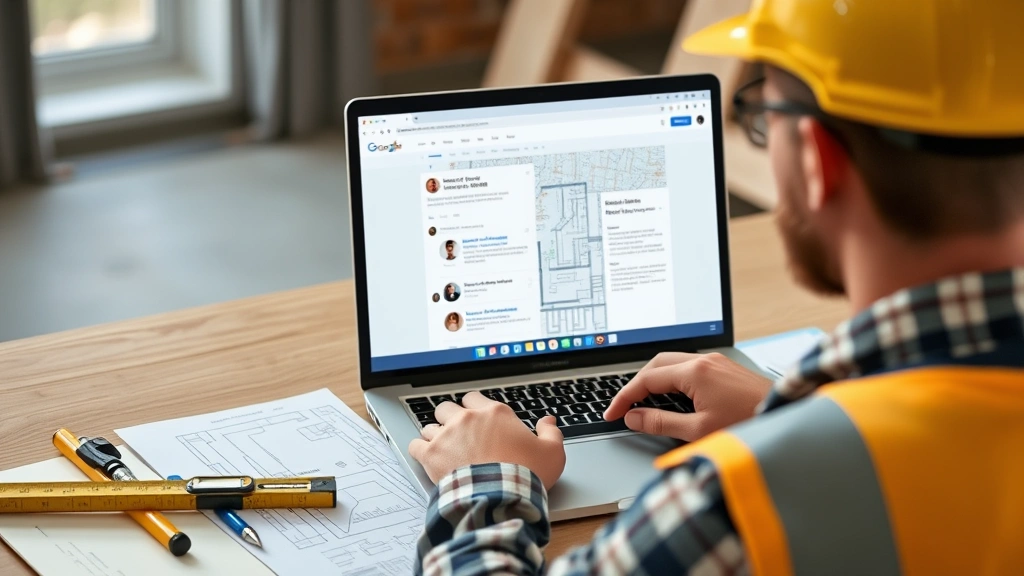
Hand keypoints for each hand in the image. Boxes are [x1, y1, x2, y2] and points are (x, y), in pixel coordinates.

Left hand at [408, 391, 565, 489]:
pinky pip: (416, 444)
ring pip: (430, 426)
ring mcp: (447, 435)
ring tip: (443, 450)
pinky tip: (426, 457)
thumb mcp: (552, 453)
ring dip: (435, 436)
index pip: (472, 398)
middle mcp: (467, 419)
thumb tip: (548, 421)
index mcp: (494, 413)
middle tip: (456, 435)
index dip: (472, 409)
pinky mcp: (431, 454)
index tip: (475, 420)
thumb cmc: (526, 475)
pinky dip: (419, 450)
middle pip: (447, 408)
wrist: (502, 497)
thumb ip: (551, 432)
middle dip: (449, 419)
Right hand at [603, 352, 771, 440]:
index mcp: (694, 372)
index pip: (647, 380)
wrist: (788, 415)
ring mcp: (715, 361)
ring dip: (654, 380)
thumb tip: (634, 418)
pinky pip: (688, 366)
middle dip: (636, 385)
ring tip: (643, 402)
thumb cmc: (750, 423)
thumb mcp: (699, 429)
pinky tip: (671, 396)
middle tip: (624, 407)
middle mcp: (704, 360)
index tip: (612, 414)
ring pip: (672, 363)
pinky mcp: (724, 368)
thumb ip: (662, 423)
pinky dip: (672, 379)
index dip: (625, 397)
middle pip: (656, 364)